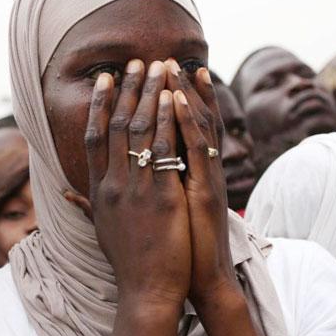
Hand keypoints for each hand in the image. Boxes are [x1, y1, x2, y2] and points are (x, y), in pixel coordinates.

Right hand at [84, 60, 190, 333]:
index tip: (106, 78)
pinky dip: (168, 120)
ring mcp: (135, 189)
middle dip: (127, 89)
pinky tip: (175, 98)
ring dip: (150, 94)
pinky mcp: (161, 196)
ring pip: (139, 131)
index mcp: (97, 189)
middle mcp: (112, 184)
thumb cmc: (127, 258)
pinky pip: (163, 150)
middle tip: (136, 60)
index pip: (93, 136)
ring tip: (160, 67)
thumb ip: (85, 204)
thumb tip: (66, 192)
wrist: (147, 289)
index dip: (98, 104)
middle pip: (115, 125)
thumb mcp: (101, 228)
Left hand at [166, 60, 260, 335]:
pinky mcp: (207, 189)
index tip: (161, 73)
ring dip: (185, 93)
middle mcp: (200, 169)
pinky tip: (179, 99)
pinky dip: (189, 121)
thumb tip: (128, 176)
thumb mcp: (163, 211)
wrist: (200, 278)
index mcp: (189, 171)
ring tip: (173, 65)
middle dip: (178, 87)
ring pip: (198, 125)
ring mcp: (206, 177)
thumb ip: (151, 188)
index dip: (174, 99)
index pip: (182, 127)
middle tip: (167, 57)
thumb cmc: (179, 246)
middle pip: (191, 119)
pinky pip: (197, 149)